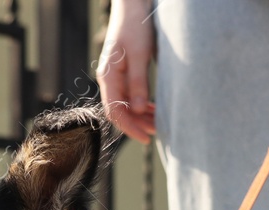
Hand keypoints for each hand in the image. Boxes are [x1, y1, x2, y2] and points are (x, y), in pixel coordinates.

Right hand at [96, 0, 155, 143]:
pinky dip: (142, 104)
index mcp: (109, 75)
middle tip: (159, 131)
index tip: (146, 138)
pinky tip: (153, 108)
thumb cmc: (135, 25)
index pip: (115, 111)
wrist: (132, 4)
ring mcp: (116, 76)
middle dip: (138, 124)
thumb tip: (139, 110)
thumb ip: (138, 82)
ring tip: (159, 122)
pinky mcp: (124, 72)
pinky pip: (130, 95)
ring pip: (127, 104)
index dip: (130, 128)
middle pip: (120, 110)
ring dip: (141, 115)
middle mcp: (109, 78)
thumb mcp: (140, 54)